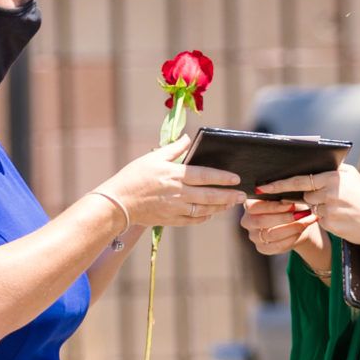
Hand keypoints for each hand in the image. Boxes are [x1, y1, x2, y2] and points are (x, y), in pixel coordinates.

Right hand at [101, 140, 244, 229]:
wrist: (118, 203)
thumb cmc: (133, 177)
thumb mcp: (152, 158)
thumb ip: (173, 149)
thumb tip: (188, 138)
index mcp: (175, 175)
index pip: (205, 176)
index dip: (223, 178)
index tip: (236, 179)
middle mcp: (178, 193)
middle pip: (210, 196)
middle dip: (228, 196)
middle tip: (242, 196)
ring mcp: (175, 209)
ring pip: (204, 210)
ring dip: (219, 207)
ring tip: (230, 204)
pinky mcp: (170, 220)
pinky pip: (192, 220)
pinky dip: (203, 217)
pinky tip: (210, 214)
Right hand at [241, 195, 322, 257]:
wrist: (294, 222)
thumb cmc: (288, 206)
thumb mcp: (287, 198)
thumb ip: (285, 198)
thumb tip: (288, 201)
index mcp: (249, 205)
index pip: (255, 207)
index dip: (273, 207)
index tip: (292, 205)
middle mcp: (248, 222)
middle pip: (261, 221)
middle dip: (284, 218)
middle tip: (302, 214)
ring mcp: (254, 236)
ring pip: (271, 235)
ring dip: (292, 228)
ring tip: (307, 221)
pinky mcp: (262, 248)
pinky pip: (277, 246)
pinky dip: (292, 238)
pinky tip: (302, 230)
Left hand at [259, 165, 359, 246]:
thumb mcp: (352, 176)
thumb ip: (331, 170)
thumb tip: (308, 165)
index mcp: (333, 177)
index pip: (300, 179)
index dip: (280, 184)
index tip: (263, 186)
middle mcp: (330, 191)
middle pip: (304, 195)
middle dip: (309, 197)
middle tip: (323, 198)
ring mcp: (329, 209)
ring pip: (311, 207)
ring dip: (319, 207)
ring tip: (340, 207)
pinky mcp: (330, 224)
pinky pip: (319, 219)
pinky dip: (326, 218)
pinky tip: (341, 217)